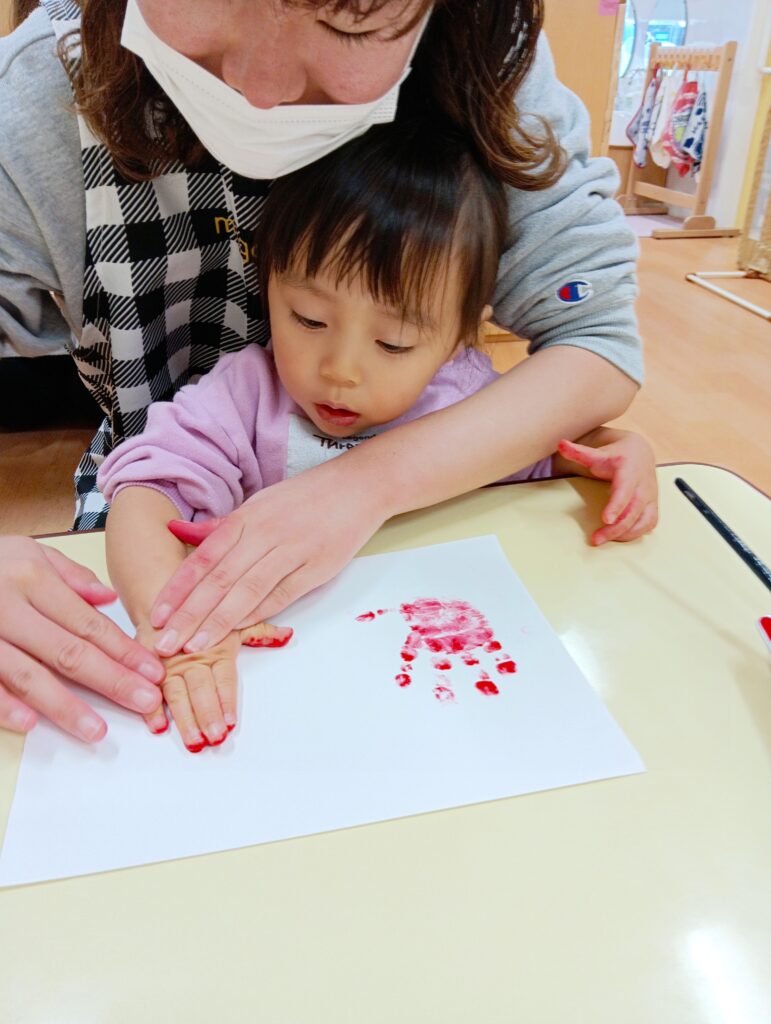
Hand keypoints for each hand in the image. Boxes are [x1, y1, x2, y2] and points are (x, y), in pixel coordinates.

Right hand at [0, 537, 163, 740]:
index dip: (124, 650)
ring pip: (27, 674)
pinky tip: (30, 723)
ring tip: (95, 730)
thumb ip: (69, 575)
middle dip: (110, 680)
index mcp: (30, 577)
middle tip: (144, 702)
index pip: (88, 623)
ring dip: (64, 705)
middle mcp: (6, 605)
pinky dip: (4, 705)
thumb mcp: (26, 551)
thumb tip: (108, 599)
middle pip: (67, 651)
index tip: (153, 671)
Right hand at [136, 620, 292, 749]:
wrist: (160, 600)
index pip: (223, 678)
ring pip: (176, 693)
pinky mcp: (145, 667)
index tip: (230, 721)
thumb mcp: (232, 621)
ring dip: (185, 719)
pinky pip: (148, 689)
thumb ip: (260, 632)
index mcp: (216, 649)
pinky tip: (158, 725)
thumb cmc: (202, 616)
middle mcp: (192, 658)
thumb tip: (287, 636)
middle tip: (215, 737)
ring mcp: (168, 664)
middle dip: (208, 713)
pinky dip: (151, 708)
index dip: (226, 700)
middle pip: (201, 688)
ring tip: (194, 741)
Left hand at [148, 460, 383, 655]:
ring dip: (218, 621)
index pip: (204, 557)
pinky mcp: (317, 566)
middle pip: (220, 579)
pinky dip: (257, 613)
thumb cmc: (308, 497)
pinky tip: (236, 631)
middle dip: (189, 614)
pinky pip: (281, 594)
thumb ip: (224, 526)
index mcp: (248, 516)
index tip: (157, 614)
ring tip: (195, 646)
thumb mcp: (262, 502)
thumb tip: (181, 535)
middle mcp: (265, 533)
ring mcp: (292, 550)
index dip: (178, 588)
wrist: (359, 487)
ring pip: (247, 590)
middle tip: (165, 642)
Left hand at [557, 434, 658, 544]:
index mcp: (630, 471)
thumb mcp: (597, 453)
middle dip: (616, 528)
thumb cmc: (616, 456)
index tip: (606, 519)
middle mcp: (643, 485)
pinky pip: (649, 523)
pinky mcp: (652, 505)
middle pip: (633, 510)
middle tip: (596, 539)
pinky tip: (619, 537)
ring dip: (625, 534)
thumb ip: (579, 452)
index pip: (625, 490)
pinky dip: (635, 533)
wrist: (639, 453)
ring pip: (643, 520)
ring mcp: (650, 496)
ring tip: (604, 539)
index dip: (617, 506)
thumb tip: (560, 444)